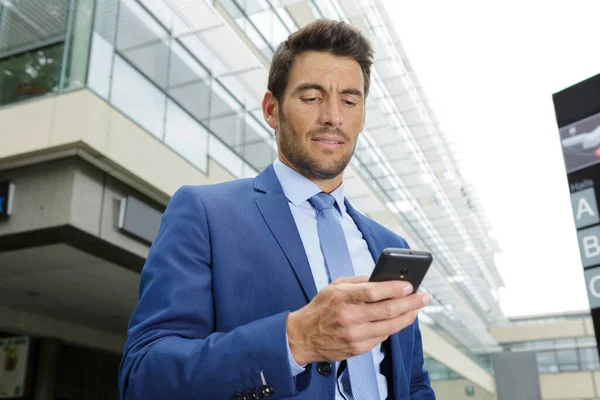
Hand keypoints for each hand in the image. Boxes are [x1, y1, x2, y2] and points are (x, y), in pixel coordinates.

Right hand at [286, 276, 429, 364]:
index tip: (410, 286)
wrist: (303, 336)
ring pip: (389, 327)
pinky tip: (399, 320)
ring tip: (416, 309)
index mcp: (342, 297)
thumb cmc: (321, 308)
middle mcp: (348, 317)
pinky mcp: (357, 349)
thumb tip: (383, 279)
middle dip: (410, 303)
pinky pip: (382, 338)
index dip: (395, 289)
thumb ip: (358, 282)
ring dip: (407, 317)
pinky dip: (392, 328)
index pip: (374, 292)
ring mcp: (354, 335)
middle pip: (387, 310)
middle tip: (423, 297)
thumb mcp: (334, 286)